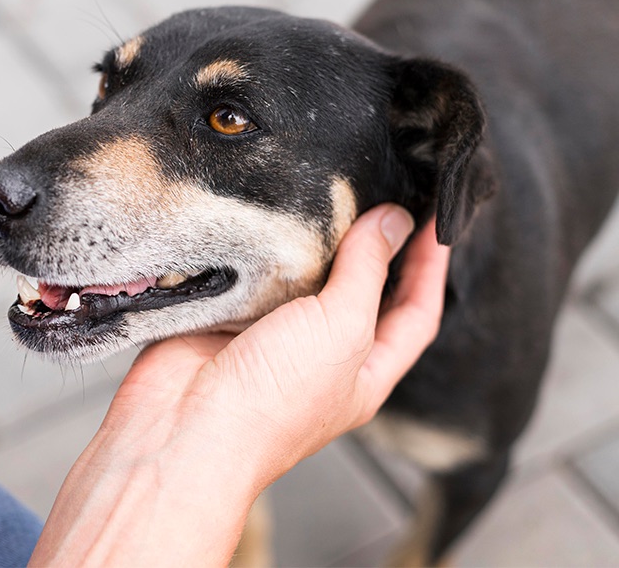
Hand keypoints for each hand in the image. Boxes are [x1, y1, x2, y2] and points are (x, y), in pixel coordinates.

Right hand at [32, 204, 449, 566]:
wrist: (183, 427)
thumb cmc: (272, 402)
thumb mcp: (343, 329)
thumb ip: (367, 270)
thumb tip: (393, 222)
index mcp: (363, 373)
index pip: (415, 315)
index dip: (429, 269)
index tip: (434, 219)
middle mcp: (321, 357)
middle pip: (360, 291)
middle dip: (372, 246)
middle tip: (382, 193)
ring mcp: (271, 337)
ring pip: (304, 277)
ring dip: (313, 239)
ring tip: (327, 190)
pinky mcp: (226, 318)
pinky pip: (253, 272)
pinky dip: (262, 244)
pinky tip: (271, 213)